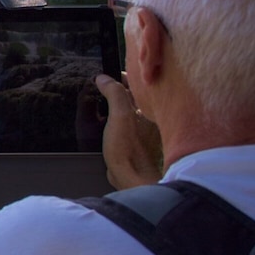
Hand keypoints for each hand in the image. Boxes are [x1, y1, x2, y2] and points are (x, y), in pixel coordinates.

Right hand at [96, 74, 163, 188]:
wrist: (131, 178)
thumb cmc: (129, 150)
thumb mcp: (119, 116)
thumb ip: (114, 94)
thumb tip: (104, 78)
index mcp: (150, 107)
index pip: (138, 84)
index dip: (122, 77)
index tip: (107, 76)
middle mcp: (150, 117)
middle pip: (134, 96)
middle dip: (119, 91)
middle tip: (103, 87)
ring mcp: (144, 130)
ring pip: (131, 110)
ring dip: (118, 106)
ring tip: (104, 103)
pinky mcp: (137, 142)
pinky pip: (127, 124)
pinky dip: (118, 120)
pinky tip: (108, 124)